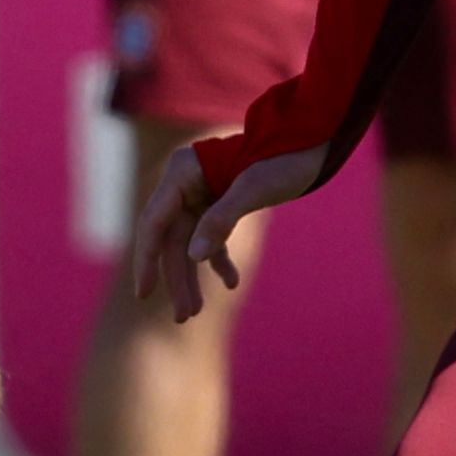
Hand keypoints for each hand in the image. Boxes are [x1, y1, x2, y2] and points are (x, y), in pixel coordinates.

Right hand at [131, 135, 328, 321]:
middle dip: (178, 277)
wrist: (312, 140)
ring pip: (188, 243)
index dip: (147, 259)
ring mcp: (201, 193)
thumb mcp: (254, 190)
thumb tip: (194, 257)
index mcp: (183, 171)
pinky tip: (230, 282)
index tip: (143, 294)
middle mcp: (185, 182)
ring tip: (194, 311)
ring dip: (193, 276)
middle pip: (172, 238)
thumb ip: (220, 221)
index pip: (154, 222)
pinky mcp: (220, 202)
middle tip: (184, 315)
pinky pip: (210, 237)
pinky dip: (219, 260)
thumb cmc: (284, 158)